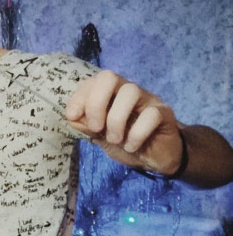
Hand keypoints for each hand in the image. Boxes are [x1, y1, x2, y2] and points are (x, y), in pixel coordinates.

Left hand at [65, 70, 182, 174]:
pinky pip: (151, 114)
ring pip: (130, 92)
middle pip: (109, 77)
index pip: (91, 81)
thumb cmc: (123, 142)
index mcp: (109, 94)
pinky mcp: (164, 113)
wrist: (153, 157)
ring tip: (114, 140)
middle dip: (96, 103)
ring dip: (116, 120)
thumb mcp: (99, 136)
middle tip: (96, 128)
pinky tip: (131, 147)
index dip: (78, 97)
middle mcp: (127, 91)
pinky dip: (136, 133)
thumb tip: (71, 116)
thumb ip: (85, 125)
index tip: (72, 117)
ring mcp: (147, 99)